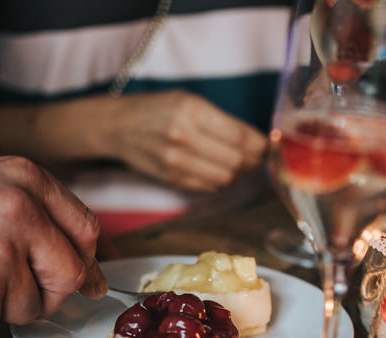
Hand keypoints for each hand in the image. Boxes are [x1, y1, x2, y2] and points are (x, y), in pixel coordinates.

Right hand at [0, 156, 106, 335]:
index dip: (86, 260)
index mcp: (24, 179)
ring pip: (31, 305)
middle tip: (16, 289)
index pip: (85, 229)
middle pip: (71, 274)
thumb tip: (77, 248)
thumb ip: (29, 208)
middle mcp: (19, 212)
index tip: (87, 278)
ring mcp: (0, 255)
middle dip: (49, 291)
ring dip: (2, 305)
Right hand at [106, 91, 267, 191]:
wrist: (117, 127)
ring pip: (225, 177)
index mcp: (191, 111)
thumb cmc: (157, 109)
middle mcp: (182, 137)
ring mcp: (175, 161)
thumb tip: (255, 141)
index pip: (239, 136)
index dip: (260, 145)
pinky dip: (222, 182)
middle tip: (259, 157)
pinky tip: (223, 172)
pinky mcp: (171, 179)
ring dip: (240, 174)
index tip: (268, 145)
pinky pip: (208, 187)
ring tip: (243, 165)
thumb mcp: (188, 101)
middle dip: (253, 161)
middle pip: (235, 160)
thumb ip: (220, 120)